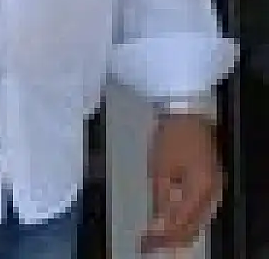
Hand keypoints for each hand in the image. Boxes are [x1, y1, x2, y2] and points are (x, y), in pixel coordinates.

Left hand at [140, 114, 222, 252]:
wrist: (191, 115)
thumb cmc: (173, 137)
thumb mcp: (161, 168)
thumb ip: (162, 198)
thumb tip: (158, 222)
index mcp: (201, 189)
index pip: (181, 223)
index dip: (162, 237)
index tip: (145, 243)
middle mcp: (213, 193)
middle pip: (192, 226)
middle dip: (169, 238)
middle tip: (148, 245)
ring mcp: (214, 190)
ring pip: (197, 221)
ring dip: (177, 232)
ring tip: (156, 240)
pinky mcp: (211, 185)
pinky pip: (200, 210)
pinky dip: (185, 220)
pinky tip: (172, 224)